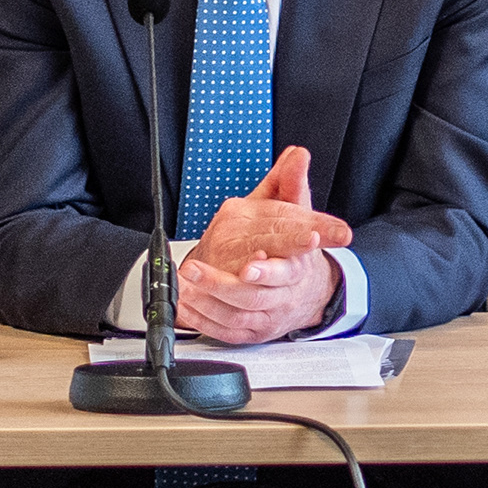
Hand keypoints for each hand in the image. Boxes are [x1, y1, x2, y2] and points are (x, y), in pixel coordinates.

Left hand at [180, 146, 353, 344]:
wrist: (305, 291)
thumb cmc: (295, 250)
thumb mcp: (297, 213)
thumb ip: (292, 184)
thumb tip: (297, 155)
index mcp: (297, 263)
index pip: (287, 265)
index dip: (269, 267)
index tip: (251, 265)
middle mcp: (282, 292)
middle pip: (255, 294)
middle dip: (224, 285)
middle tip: (195, 269)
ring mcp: (267, 314)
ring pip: (236, 313)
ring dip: (206, 300)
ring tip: (182, 282)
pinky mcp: (252, 331)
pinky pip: (225, 330)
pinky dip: (203, 319)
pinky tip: (185, 303)